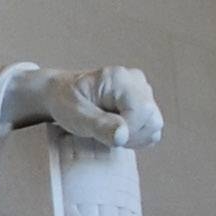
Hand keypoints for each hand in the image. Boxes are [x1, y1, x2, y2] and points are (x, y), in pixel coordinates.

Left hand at [13, 65, 162, 147]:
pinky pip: (151, 128)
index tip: (103, 134)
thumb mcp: (75, 115)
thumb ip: (99, 126)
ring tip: (107, 131)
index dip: (128, 131)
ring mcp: (142, 91)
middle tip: (103, 134)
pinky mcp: (144, 102)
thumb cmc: (65, 101)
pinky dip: (135, 136)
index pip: (142, 111)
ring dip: (133, 137)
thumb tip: (123, 136)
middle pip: (152, 119)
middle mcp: (136, 81)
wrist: (61, 93)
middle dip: (130, 136)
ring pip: (154, 125)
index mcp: (119, 79)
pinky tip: (115, 131)